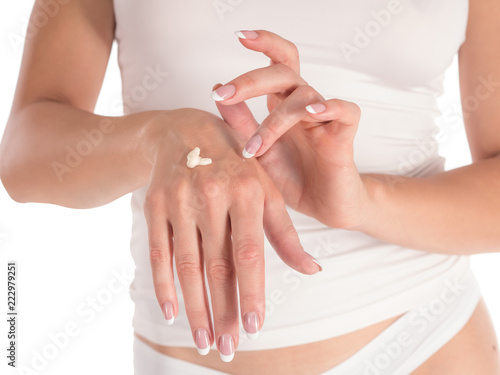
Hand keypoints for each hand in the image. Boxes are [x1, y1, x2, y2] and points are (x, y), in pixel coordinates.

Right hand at [143, 109, 320, 360]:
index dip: (251, 291)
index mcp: (246, 190)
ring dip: (195, 306)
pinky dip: (163, 284)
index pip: (250, 252)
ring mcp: (179, 200)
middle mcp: (211, 195)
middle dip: (222, 310)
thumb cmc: (235, 163)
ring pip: (187, 264)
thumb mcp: (266, 188)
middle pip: (217, 265)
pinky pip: (157, 252)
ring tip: (204, 340)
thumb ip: (285, 232)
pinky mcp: (155, 206)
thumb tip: (312, 270)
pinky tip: (172, 312)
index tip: (254, 326)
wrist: (184, 131)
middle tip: (227, 348)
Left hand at [212, 30, 368, 229]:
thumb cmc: (292, 178)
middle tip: (223, 94)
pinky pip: (345, 110)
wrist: (323, 207)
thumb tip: (216, 88)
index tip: (240, 36)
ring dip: (275, 120)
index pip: (278, 63)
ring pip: (304, 95)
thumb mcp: (257, 152)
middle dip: (251, 80)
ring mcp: (325, 118)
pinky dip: (331, 107)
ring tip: (255, 148)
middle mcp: (304, 105)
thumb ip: (240, 123)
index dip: (265, 43)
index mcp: (283, 104)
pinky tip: (313, 113)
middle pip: (284, 72)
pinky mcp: (344, 135)